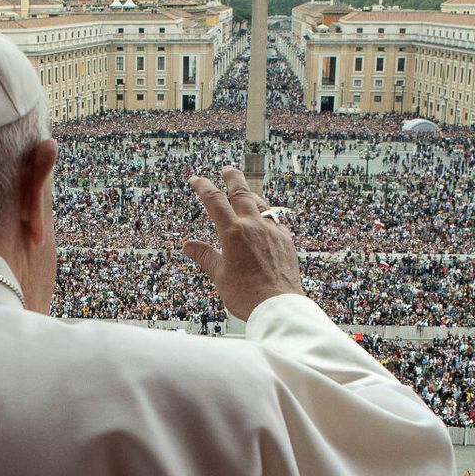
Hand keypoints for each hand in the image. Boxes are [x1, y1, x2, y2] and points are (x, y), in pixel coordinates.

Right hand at [183, 166, 303, 320]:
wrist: (279, 306)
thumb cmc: (246, 295)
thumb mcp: (219, 276)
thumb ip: (205, 256)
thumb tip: (188, 245)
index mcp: (233, 232)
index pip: (214, 201)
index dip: (203, 187)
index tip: (196, 180)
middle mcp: (254, 226)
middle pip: (242, 192)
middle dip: (232, 178)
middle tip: (227, 169)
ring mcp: (273, 231)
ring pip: (261, 204)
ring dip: (251, 195)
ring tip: (245, 193)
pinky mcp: (286, 240)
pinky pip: (276, 220)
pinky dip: (267, 215)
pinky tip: (266, 221)